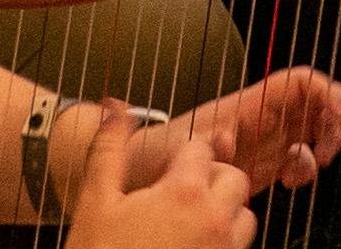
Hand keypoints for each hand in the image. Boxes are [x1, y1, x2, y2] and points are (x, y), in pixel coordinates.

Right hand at [64, 100, 255, 248]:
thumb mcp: (95, 204)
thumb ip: (109, 150)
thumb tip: (115, 106)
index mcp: (184, 193)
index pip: (202, 150)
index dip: (184, 156)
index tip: (168, 170)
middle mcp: (213, 220)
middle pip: (234, 178)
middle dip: (212, 179)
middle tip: (180, 193)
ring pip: (245, 217)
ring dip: (225, 212)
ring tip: (190, 223)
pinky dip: (223, 242)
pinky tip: (191, 248)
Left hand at [119, 69, 340, 200]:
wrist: (148, 173)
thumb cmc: (163, 151)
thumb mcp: (183, 145)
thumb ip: (206, 140)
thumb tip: (228, 137)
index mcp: (251, 103)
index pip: (302, 83)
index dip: (331, 94)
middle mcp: (265, 116)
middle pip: (317, 103)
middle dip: (334, 124)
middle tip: (330, 153)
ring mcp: (267, 137)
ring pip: (313, 130)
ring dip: (321, 148)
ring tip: (302, 174)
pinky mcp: (265, 162)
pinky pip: (299, 157)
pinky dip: (304, 170)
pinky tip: (289, 185)